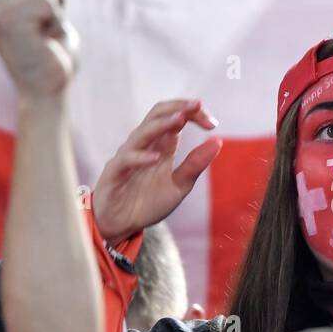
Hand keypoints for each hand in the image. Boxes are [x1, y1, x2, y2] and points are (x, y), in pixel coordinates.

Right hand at [0, 0, 79, 97]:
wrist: (48, 93)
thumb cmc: (51, 62)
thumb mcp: (53, 23)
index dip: (47, 5)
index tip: (40, 33)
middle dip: (50, 7)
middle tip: (43, 38)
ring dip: (53, 16)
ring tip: (42, 41)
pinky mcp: (5, 23)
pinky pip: (45, 4)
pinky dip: (54, 22)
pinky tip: (42, 43)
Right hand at [92, 100, 222, 244]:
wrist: (121, 226)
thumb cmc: (147, 203)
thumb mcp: (179, 186)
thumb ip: (195, 164)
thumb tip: (217, 141)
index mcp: (161, 145)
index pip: (176, 117)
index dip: (193, 114)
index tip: (212, 122)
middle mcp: (144, 145)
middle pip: (157, 115)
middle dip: (179, 108)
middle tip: (198, 105)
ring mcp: (128, 156)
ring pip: (142, 132)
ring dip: (162, 125)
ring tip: (180, 119)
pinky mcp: (115, 172)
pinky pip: (127, 159)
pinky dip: (141, 157)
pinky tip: (156, 158)